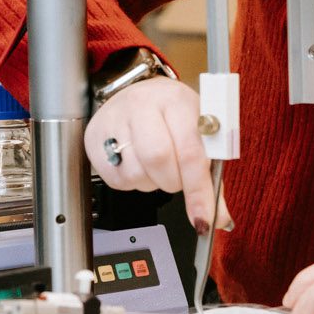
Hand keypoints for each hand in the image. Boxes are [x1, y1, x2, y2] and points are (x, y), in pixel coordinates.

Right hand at [83, 76, 230, 233]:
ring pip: (136, 173)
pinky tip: (138, 165)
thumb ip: (211, 177)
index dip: (198, 190)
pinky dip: (131, 183)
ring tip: (157, 167)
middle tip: (178, 177)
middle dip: (173, 182)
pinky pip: (116, 179)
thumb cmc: (174, 116)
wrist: (141, 95)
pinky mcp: (94, 136)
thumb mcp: (200, 135)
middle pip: (158, 159)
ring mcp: (114, 119)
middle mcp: (142, 104)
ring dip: (152, 183)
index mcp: (177, 101)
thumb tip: (220, 218)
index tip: (203, 218)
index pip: (190, 150)